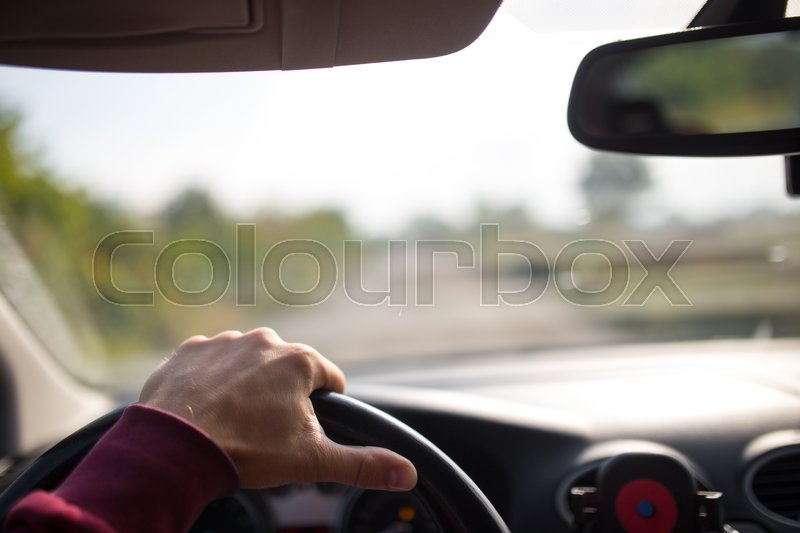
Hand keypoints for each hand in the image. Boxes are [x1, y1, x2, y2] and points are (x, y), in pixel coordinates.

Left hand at [139, 327, 416, 489]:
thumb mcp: (312, 461)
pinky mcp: (189, 351)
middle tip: (265, 432)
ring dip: (246, 386)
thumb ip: (363, 464)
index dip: (322, 408)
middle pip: (287, 371)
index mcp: (299, 361)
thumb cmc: (245, 451)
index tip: (302, 430)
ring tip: (233, 422)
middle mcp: (264, 342)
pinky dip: (211, 381)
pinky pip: (210, 362)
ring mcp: (224, 343)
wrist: (173, 449)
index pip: (329, 380)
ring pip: (248, 364)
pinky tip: (206, 408)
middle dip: (282, 398)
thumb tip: (407, 472)